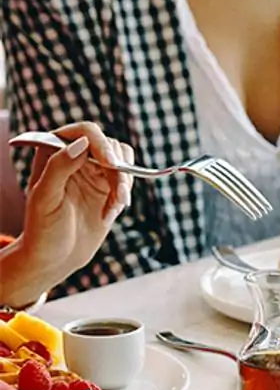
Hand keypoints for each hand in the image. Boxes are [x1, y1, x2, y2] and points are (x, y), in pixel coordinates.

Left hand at [20, 122, 133, 280]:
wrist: (56, 257)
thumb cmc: (43, 229)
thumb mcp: (45, 197)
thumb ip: (59, 166)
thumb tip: (82, 143)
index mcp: (53, 151)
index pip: (85, 133)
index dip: (102, 145)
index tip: (111, 165)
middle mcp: (75, 157)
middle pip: (110, 146)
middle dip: (118, 171)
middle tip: (119, 196)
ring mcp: (93, 172)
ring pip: (123, 161)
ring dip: (125, 184)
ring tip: (115, 207)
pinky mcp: (108, 188)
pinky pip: (127, 181)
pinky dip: (124, 197)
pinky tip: (109, 214)